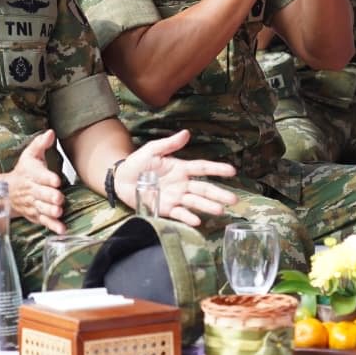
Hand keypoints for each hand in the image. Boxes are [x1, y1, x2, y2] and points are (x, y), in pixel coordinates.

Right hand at [11, 129, 66, 233]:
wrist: (8, 192)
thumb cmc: (24, 172)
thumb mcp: (30, 155)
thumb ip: (40, 144)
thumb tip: (51, 133)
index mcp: (33, 175)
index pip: (40, 176)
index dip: (48, 178)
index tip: (56, 180)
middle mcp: (33, 191)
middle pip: (41, 194)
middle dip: (50, 196)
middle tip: (58, 198)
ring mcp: (34, 205)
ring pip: (42, 209)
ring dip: (51, 211)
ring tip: (58, 212)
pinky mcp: (36, 215)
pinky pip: (44, 221)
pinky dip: (53, 226)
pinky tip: (62, 229)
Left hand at [114, 130, 237, 226]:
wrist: (120, 180)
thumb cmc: (138, 162)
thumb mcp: (152, 150)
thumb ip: (169, 143)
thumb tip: (186, 133)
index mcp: (181, 168)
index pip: (203, 169)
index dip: (217, 169)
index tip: (232, 171)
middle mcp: (182, 184)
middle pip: (204, 189)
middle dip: (219, 194)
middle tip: (234, 200)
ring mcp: (175, 197)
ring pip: (195, 202)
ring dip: (207, 206)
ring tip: (220, 210)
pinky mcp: (165, 209)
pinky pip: (179, 214)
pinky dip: (188, 217)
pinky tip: (197, 221)